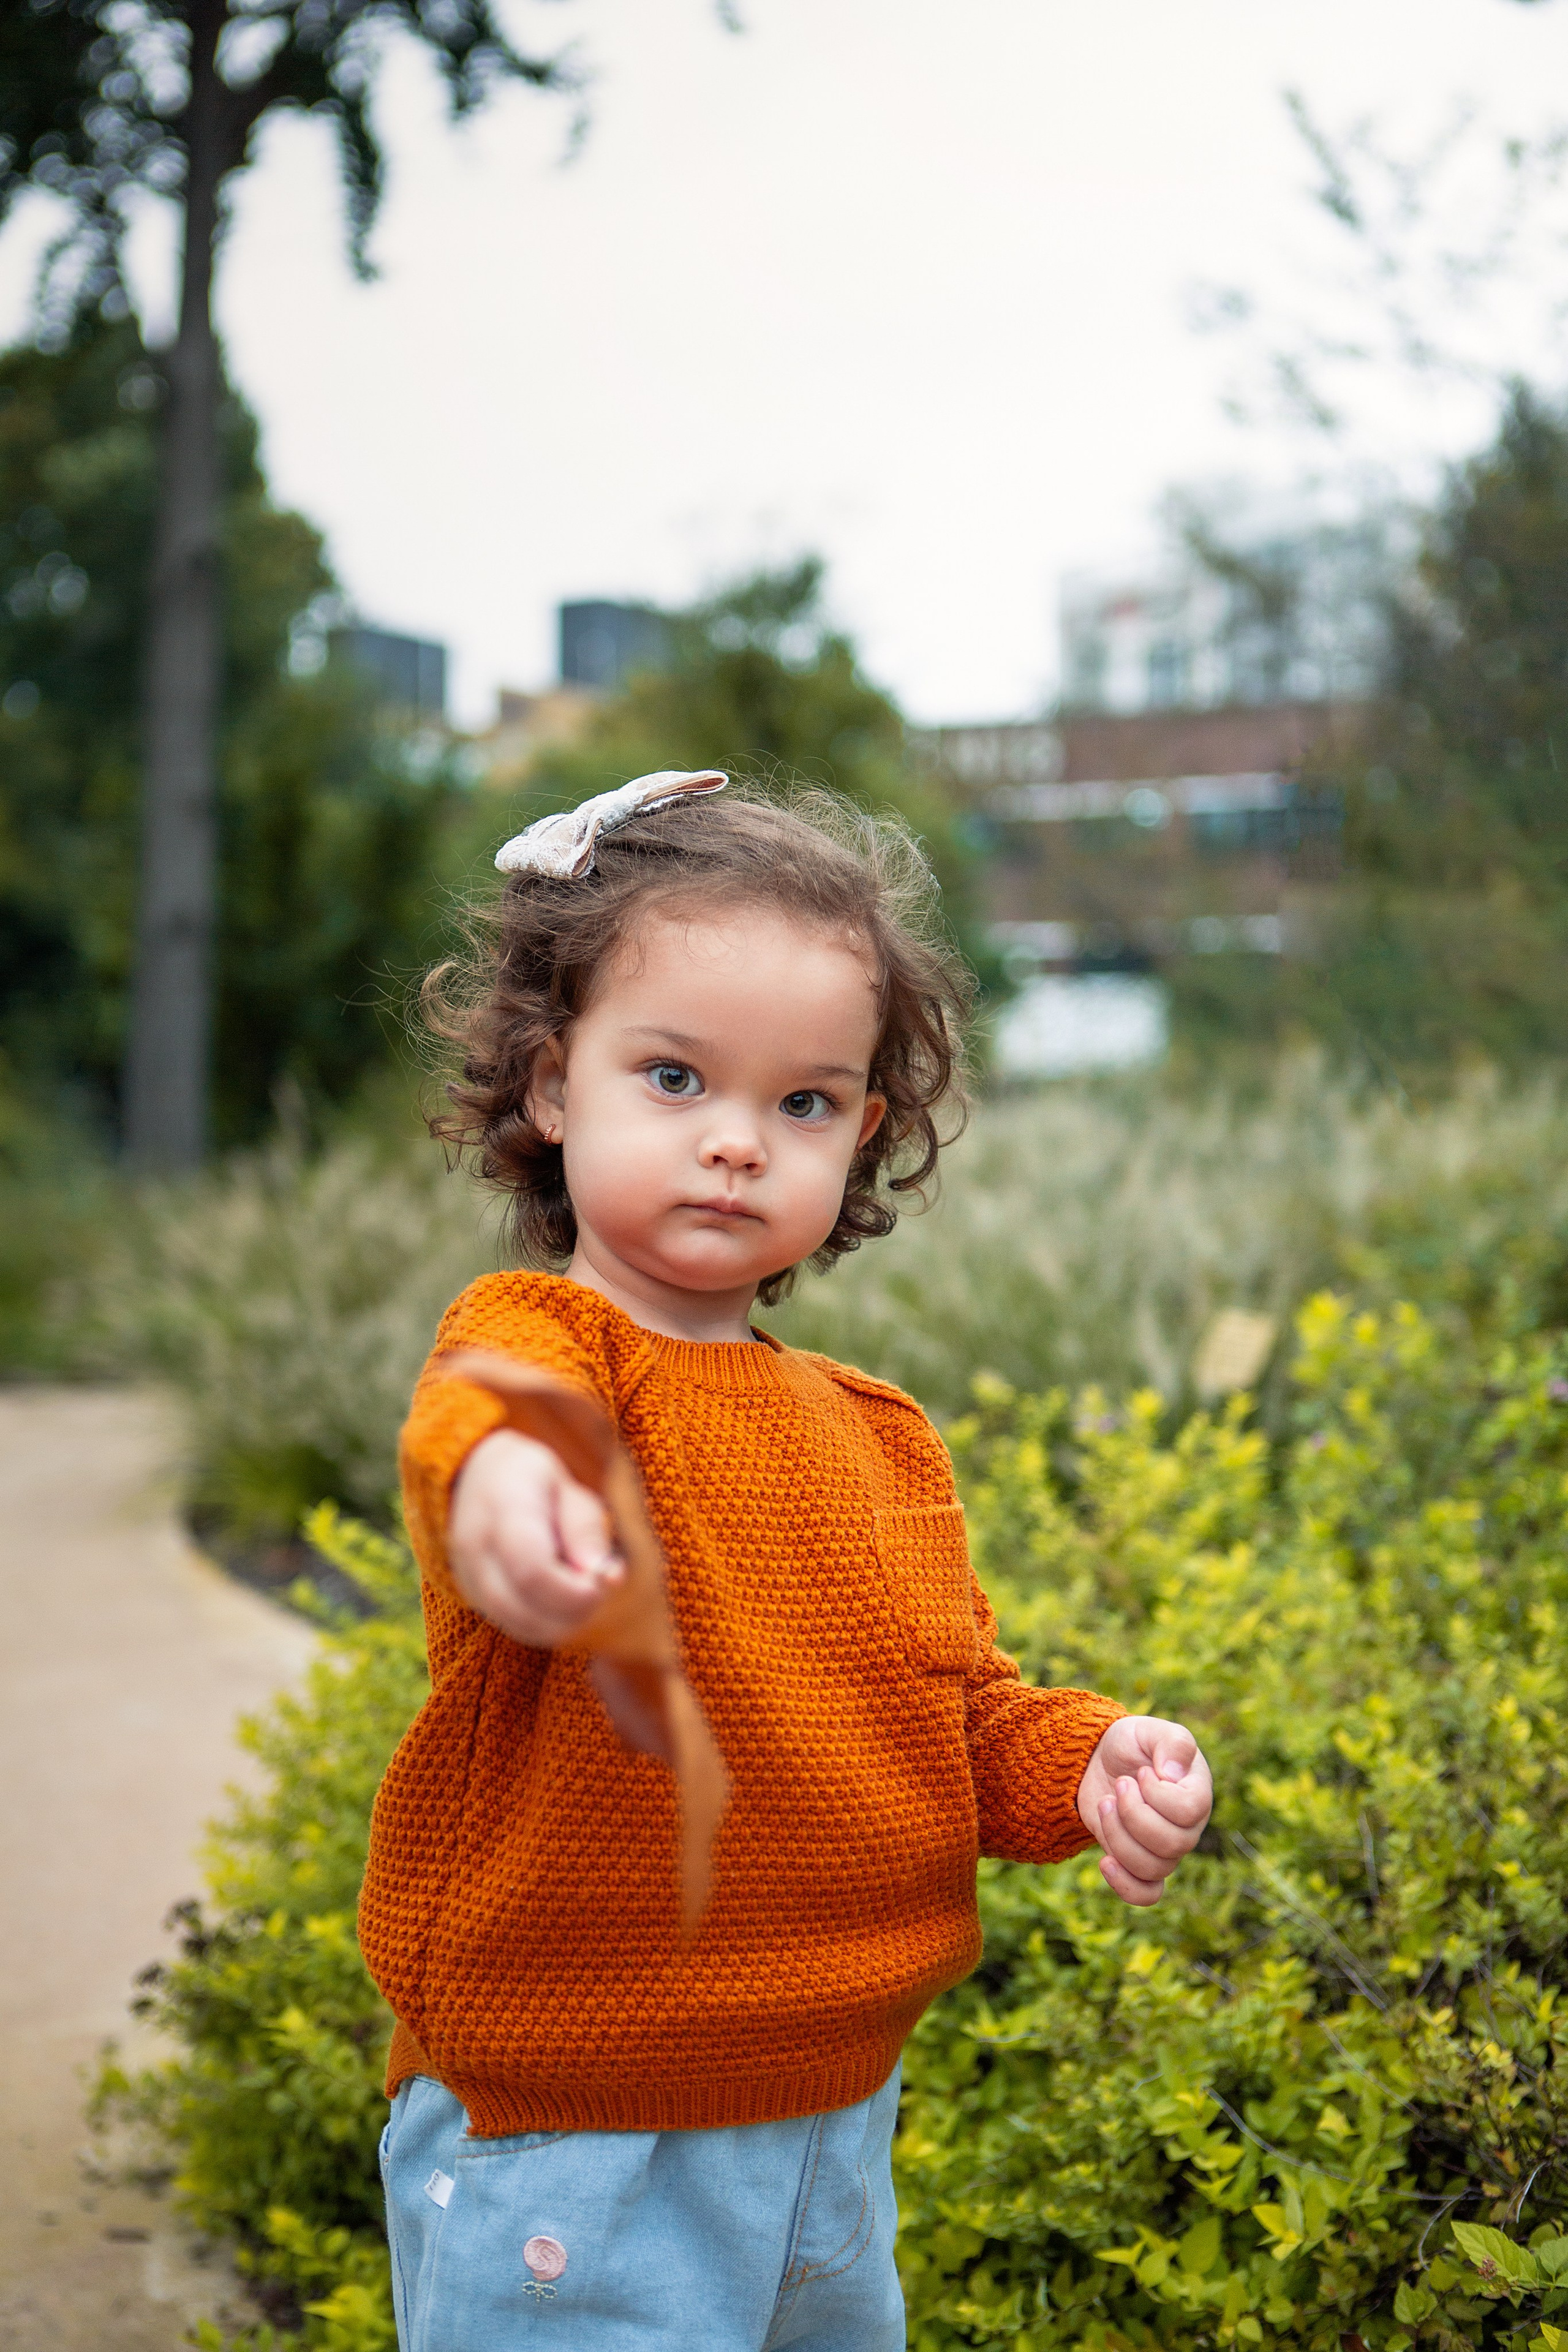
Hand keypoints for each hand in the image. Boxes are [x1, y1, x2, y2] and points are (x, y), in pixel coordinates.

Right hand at [448, 1428, 622, 1645]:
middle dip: (574, 1610)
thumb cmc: (534, 1481)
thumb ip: (585, 1528)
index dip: (574, 1591)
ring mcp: (468, 1577)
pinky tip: (561, 1600)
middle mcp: (476, 1548)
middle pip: (525, 1608)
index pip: (532, 1571)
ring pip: (520, 1625)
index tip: (603, 1581)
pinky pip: (514, 1627)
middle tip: (598, 1584)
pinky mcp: (473, 1597)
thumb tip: (606, 1577)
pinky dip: (546, 1625)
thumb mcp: (567, 1488)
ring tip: (581, 1589)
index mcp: (503, 1508)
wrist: (478, 1477)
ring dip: (563, 1621)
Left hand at [1076, 1715, 1212, 1905]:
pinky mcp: (1139, 1864)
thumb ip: (1172, 1743)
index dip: (1158, 1795)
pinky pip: (1146, 1894)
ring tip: (1104, 1804)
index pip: (1189, 1811)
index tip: (1139, 1773)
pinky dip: (1125, 1885)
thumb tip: (1174, 1776)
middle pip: (1171, 1844)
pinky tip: (1104, 1861)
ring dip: (1117, 1835)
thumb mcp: (1148, 1730)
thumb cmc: (1130, 1744)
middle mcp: (1187, 1827)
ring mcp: (1165, 1849)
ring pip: (1152, 1867)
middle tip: (1118, 1785)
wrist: (1098, 1760)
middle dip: (1133, 1814)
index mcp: (1197, 1793)